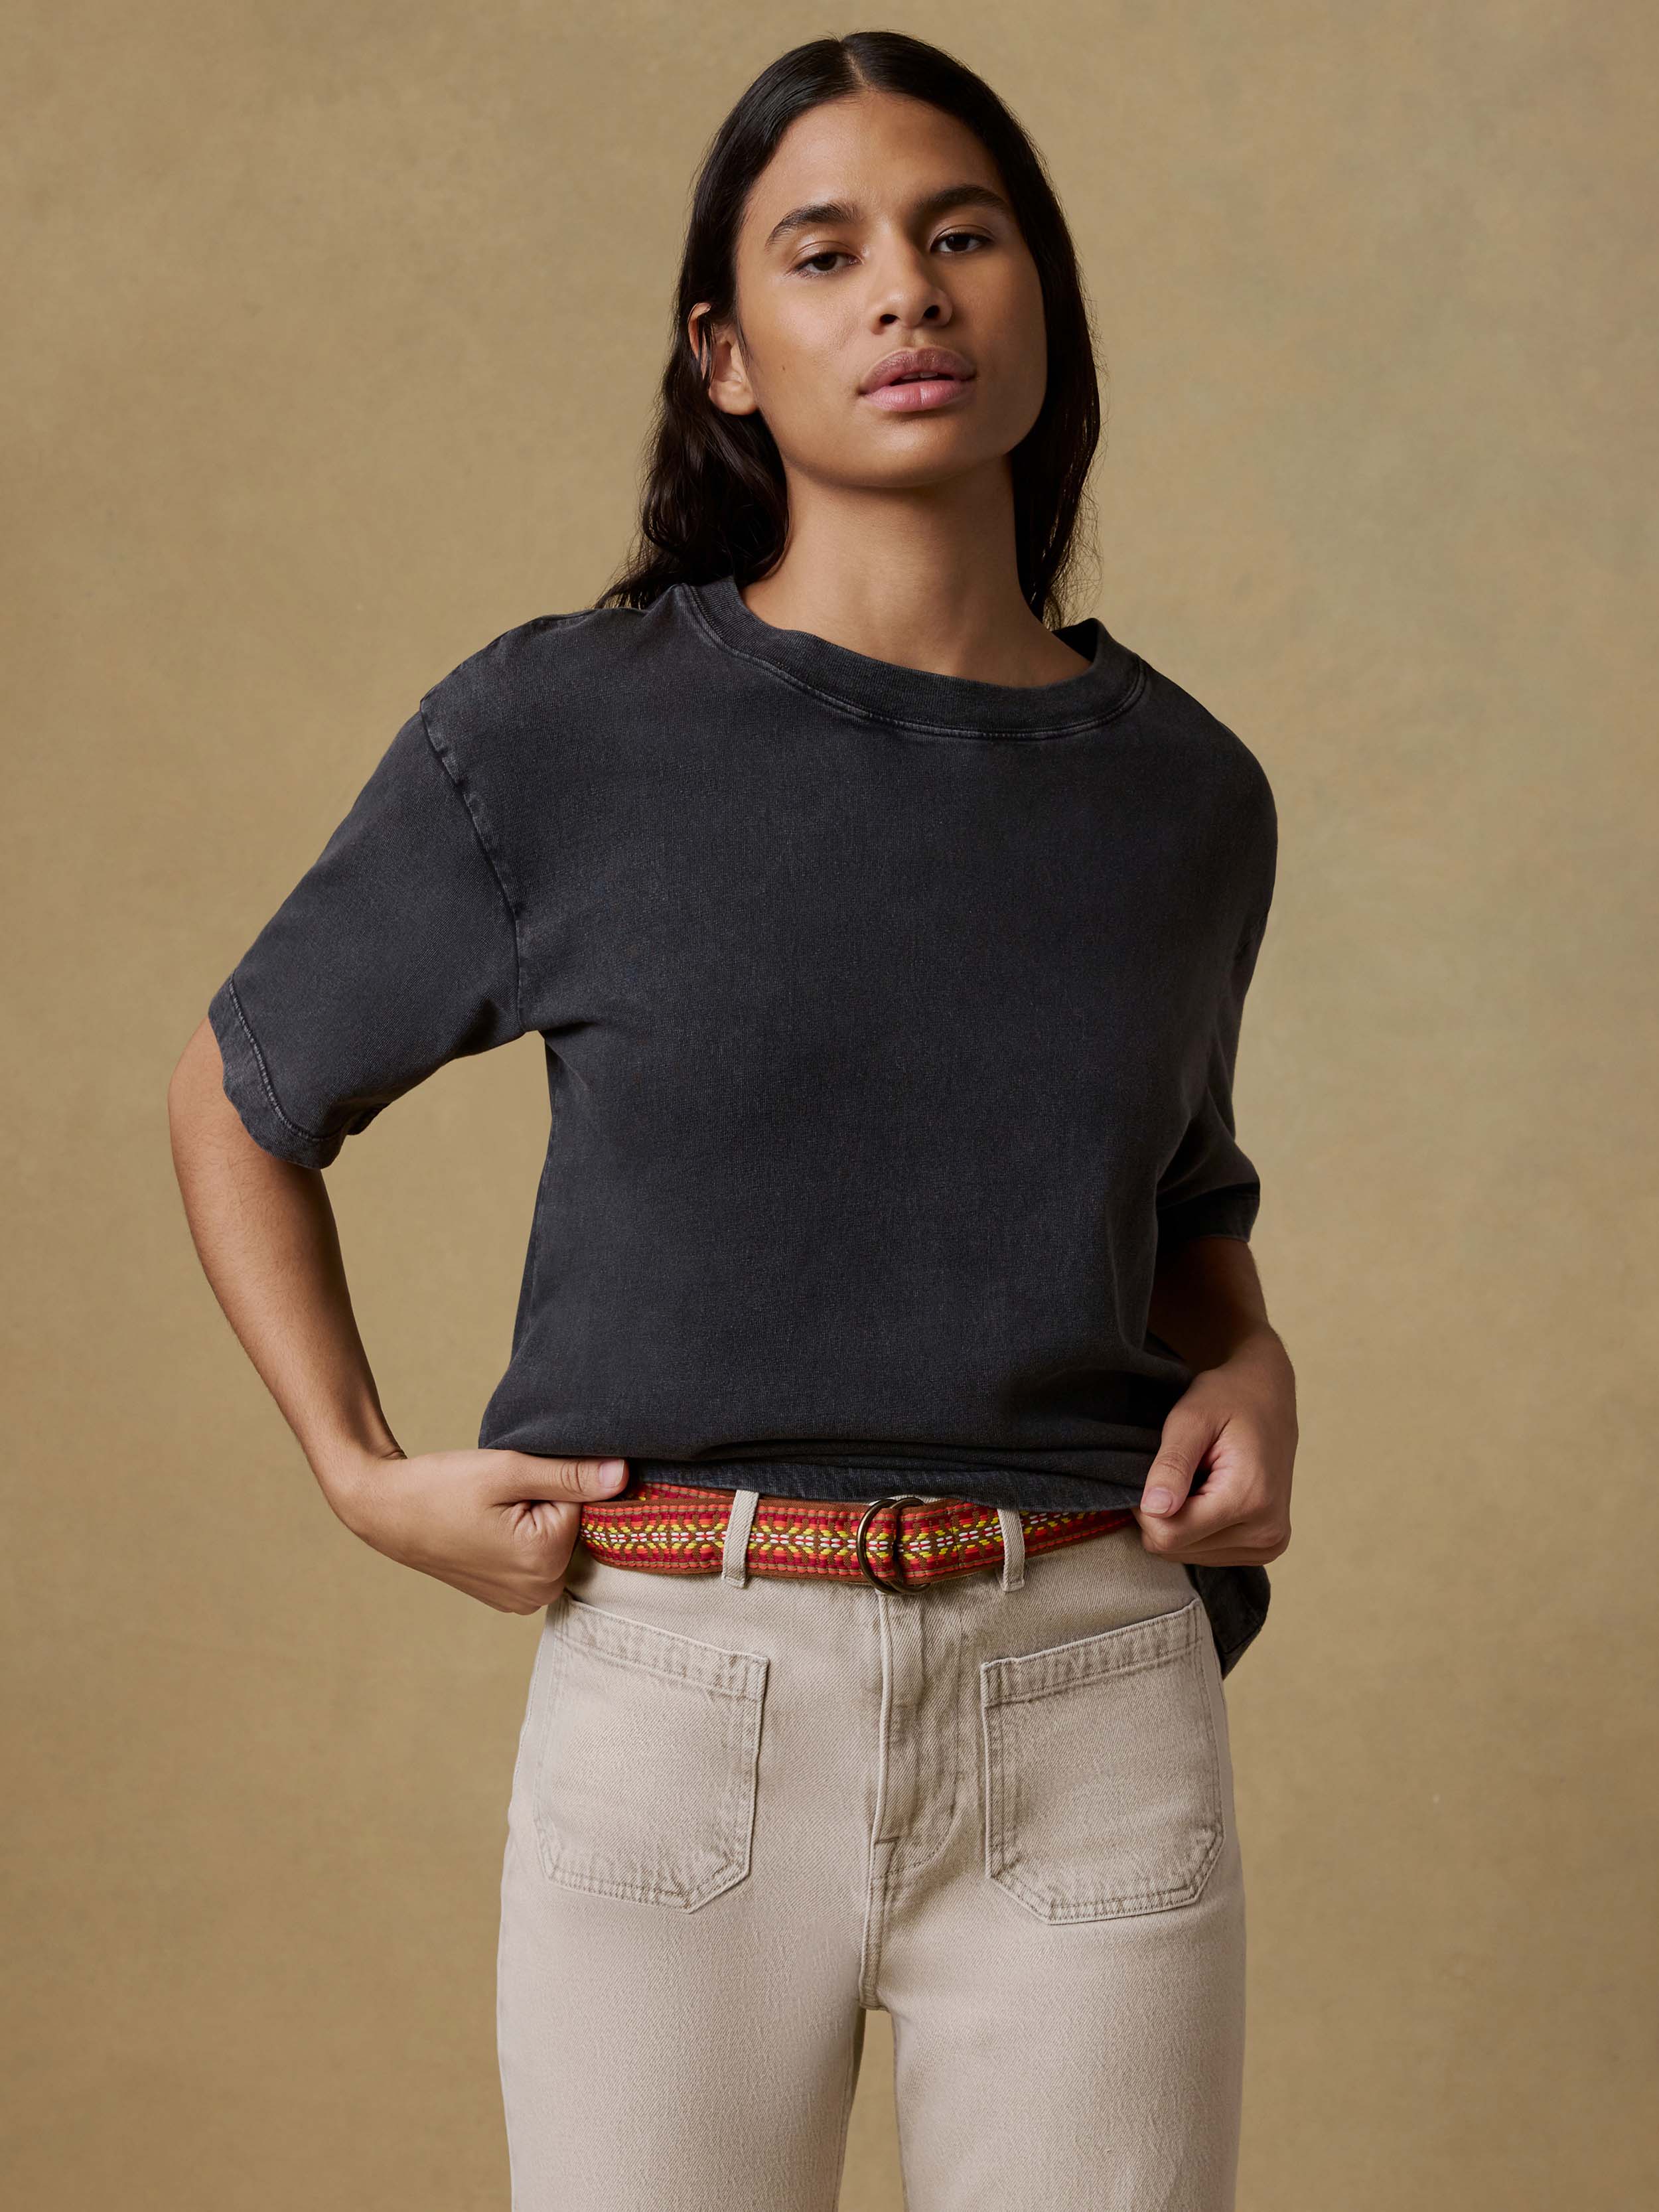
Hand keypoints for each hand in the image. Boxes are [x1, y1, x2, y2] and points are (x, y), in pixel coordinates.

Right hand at [325, 1447, 630, 1612]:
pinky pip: (539, 1558)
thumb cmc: (442, 1486)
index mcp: (545, 1561)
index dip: (553, 1482)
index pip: (584, 1503)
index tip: (514, 1483)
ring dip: (535, 1520)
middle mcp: (541, 1591)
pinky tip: (489, 1529)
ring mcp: (525, 1600)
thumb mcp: (508, 1471)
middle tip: (499, 1497)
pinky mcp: (511, 1598)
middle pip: (573, 1527)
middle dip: (547, 1503)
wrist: (388, 1511)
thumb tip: (624, 1475)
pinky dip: (524, 1538)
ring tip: (490, 1513)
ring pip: (557, 1541)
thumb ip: (570, 1475)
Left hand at [1134, 1330, 1295, 1566]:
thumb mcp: (1190, 1419)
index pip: (1171, 1534)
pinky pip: (1206, 1554)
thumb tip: (1153, 1510)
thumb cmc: (1228, 1399)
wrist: (1269, 1398)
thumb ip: (1171, 1465)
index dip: (1144, 1508)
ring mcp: (1270, 1544)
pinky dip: (1196, 1528)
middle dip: (1162, 1514)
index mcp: (1250, 1498)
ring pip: (1188, 1555)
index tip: (1150, 1474)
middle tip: (1174, 1473)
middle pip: (1177, 1549)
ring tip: (1196, 1481)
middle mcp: (1267, 1531)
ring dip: (1179, 1521)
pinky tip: (1208, 1496)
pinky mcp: (1266, 1547)